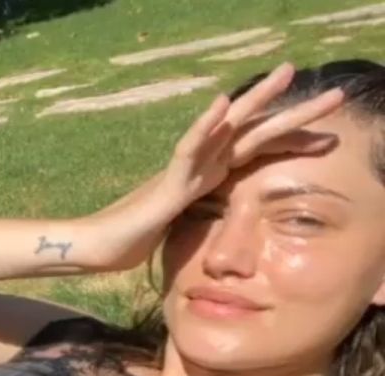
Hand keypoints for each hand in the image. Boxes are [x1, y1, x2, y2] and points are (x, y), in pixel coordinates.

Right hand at [81, 63, 345, 272]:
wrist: (97, 248)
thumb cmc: (129, 242)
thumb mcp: (179, 230)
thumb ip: (200, 219)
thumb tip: (220, 233)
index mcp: (204, 180)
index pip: (252, 155)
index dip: (287, 144)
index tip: (324, 137)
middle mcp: (198, 169)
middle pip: (249, 133)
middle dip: (290, 114)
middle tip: (331, 95)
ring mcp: (182, 172)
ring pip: (226, 131)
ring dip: (256, 102)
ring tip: (286, 74)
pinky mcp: (165, 185)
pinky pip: (186, 150)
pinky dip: (204, 128)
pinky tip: (221, 105)